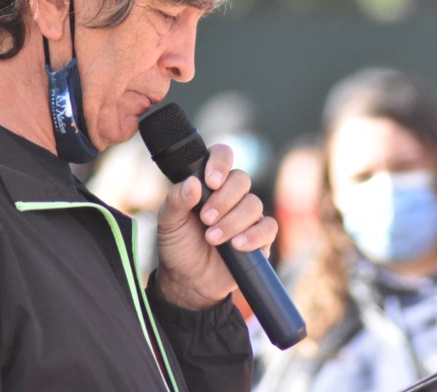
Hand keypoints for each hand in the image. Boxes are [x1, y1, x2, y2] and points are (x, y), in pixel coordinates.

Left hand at [153, 144, 276, 309]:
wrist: (188, 281)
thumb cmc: (178, 246)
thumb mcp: (168, 223)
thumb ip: (176, 200)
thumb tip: (192, 183)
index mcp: (209, 183)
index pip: (223, 156)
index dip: (220, 162)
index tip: (210, 181)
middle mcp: (231, 194)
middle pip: (242, 180)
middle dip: (224, 199)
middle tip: (205, 219)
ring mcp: (247, 215)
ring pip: (254, 204)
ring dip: (233, 221)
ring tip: (213, 238)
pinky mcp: (260, 237)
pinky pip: (268, 227)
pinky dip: (254, 235)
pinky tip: (237, 245)